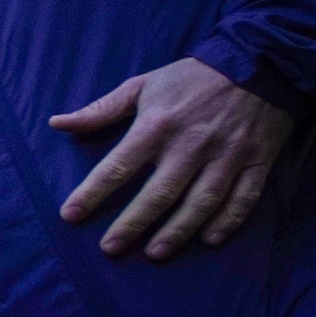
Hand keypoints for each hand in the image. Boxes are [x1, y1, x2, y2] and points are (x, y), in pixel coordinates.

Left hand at [53, 57, 292, 259]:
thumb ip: (101, 109)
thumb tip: (58, 123)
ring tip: (155, 254)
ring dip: (178, 230)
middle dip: (133, 223)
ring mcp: (227, 154)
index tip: (70, 215)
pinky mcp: (257, 160)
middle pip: (159, 192)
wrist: (258, 62)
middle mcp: (191, 143)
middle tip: (111, 248)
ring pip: (201, 201)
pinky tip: (209, 239)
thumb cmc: (191, 78)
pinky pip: (244, 197)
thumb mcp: (143, 85)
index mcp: (157, 125)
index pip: (118, 165)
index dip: (92, 192)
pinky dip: (228, 221)